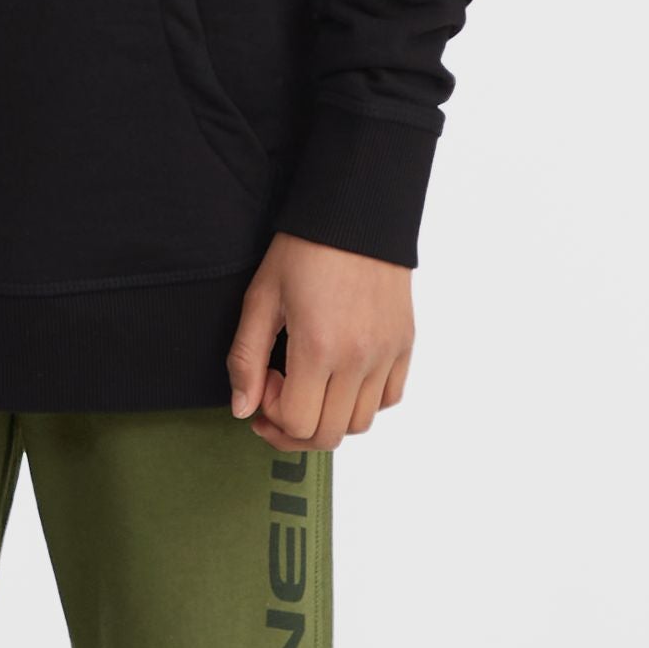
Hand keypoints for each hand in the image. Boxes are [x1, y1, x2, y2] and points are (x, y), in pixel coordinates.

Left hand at [227, 233, 413, 449]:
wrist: (355, 212)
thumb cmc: (303, 250)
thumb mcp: (261, 298)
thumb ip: (246, 359)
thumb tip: (244, 409)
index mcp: (319, 348)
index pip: (298, 423)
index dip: (272, 414)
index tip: (266, 380)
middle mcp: (359, 358)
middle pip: (329, 434)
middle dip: (295, 427)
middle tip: (279, 395)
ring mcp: (387, 353)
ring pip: (360, 422)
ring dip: (329, 416)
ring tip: (311, 384)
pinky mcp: (405, 344)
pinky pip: (389, 397)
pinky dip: (364, 401)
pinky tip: (341, 377)